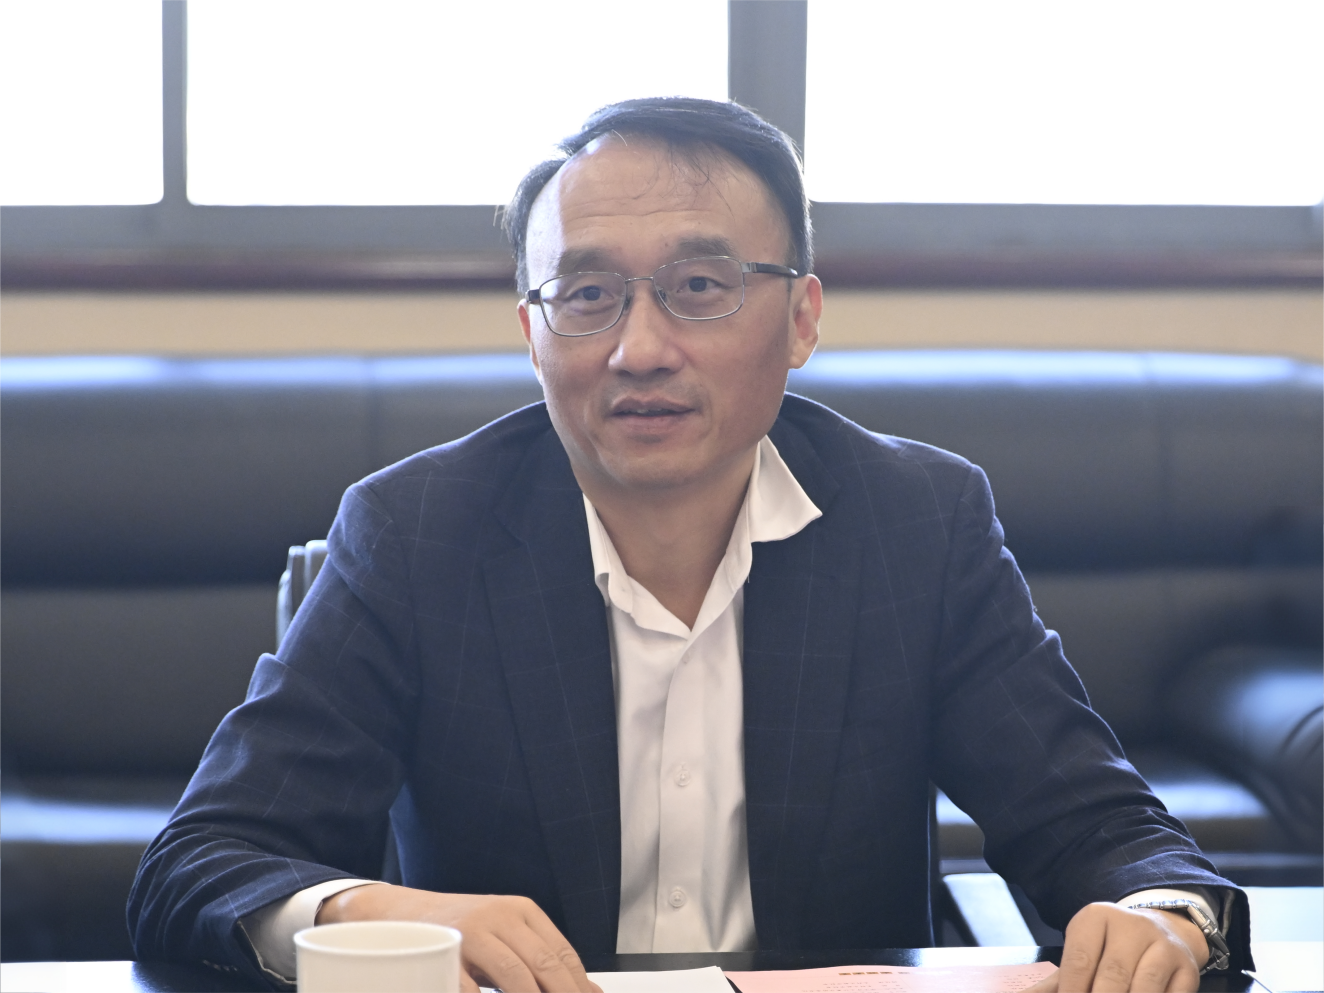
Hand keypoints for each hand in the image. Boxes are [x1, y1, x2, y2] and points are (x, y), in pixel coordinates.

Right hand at [316, 883, 602, 992]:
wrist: (397, 914)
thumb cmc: (457, 930)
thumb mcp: (502, 935)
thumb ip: (537, 959)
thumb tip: (587, 990)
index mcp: (521, 910)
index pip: (562, 953)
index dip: (579, 985)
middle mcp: (501, 915)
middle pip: (545, 965)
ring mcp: (472, 931)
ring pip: (516, 976)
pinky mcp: (444, 951)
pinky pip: (471, 987)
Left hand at [1025, 903, 1208, 992]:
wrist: (1162, 930)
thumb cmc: (1110, 948)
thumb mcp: (1082, 952)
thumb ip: (1055, 981)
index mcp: (1096, 918)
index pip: (1080, 962)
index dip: (1073, 992)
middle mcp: (1131, 926)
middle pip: (1112, 977)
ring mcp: (1163, 946)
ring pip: (1144, 988)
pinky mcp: (1187, 969)